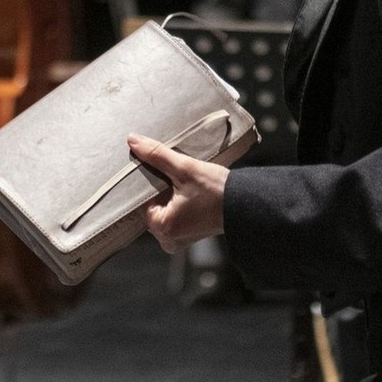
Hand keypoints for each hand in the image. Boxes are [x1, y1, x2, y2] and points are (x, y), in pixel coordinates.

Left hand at [129, 132, 227, 252]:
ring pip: (163, 211)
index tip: (159, 174)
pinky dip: (178, 204)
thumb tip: (134, 141)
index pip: (140, 202)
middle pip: (151, 207)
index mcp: (163, 228)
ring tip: (182, 185)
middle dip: (159, 191)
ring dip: (169, 196)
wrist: (247, 203)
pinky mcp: (190, 235)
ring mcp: (180, 240)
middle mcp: (169, 239)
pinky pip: (174, 217)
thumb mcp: (185, 169)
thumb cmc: (218, 191)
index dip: (148, 185)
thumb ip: (157, 155)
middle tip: (174, 179)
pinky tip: (187, 193)